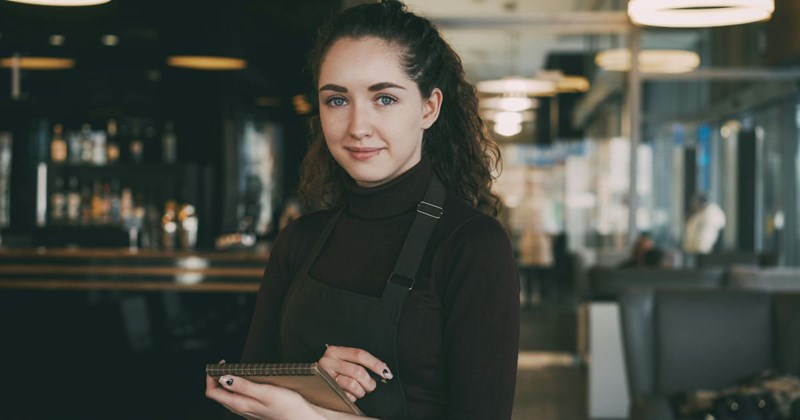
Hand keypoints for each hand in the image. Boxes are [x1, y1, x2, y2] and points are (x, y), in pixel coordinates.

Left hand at [205, 373, 322, 419]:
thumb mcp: (265, 392)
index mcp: (240, 404)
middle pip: (218, 395)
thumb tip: (223, 378)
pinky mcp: (255, 409)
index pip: (213, 392)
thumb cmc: (288, 406)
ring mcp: (248, 410)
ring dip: (226, 382)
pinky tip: (247, 380)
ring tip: (234, 370)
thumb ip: (243, 386)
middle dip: (217, 378)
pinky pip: (238, 398)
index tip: (219, 365)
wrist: (302, 418)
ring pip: (228, 396)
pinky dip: (237, 387)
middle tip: (225, 364)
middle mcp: (241, 409)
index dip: (211, 377)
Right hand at [318, 345, 392, 401]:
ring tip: (359, 391)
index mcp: (335, 351)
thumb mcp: (344, 360)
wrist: (312, 381)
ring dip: (361, 391)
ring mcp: (325, 376)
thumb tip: (382, 370)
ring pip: (352, 384)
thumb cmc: (334, 370)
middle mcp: (328, 361)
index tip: (385, 372)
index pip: (359, 355)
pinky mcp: (325, 390)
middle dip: (369, 382)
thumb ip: (360, 362)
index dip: (375, 363)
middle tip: (370, 386)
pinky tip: (349, 394)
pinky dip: (351, 397)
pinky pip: (345, 395)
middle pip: (357, 371)